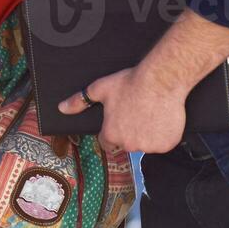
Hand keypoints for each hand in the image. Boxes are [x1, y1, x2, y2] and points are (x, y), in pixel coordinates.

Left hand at [58, 65, 186, 154]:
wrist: (160, 81)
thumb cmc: (129, 83)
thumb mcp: (99, 89)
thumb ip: (79, 101)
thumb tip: (62, 108)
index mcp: (111, 134)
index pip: (106, 143)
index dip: (111, 132)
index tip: (118, 122)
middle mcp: (129, 144)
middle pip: (126, 144)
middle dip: (129, 133)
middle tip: (135, 113)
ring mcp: (149, 146)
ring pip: (146, 144)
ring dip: (147, 134)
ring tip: (149, 114)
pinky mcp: (167, 144)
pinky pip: (163, 143)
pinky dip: (163, 135)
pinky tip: (161, 118)